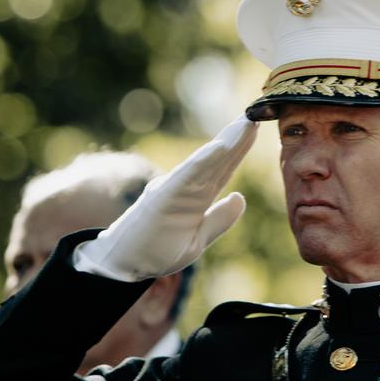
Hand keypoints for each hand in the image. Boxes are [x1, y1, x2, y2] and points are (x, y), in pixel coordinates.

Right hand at [74, 115, 257, 280]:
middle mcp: (186, 189)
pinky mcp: (163, 198)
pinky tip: (220, 147)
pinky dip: (203, 161)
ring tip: (244, 124)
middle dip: (237, 139)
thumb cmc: (156, 250)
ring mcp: (174, 191)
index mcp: (195, 199)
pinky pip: (187, 177)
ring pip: (206, 163)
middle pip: (217, 161)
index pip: (221, 170)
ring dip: (226, 143)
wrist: (124, 265)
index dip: (238, 150)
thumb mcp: (197, 240)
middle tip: (255, 114)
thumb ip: (219, 220)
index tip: (254, 129)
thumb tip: (239, 197)